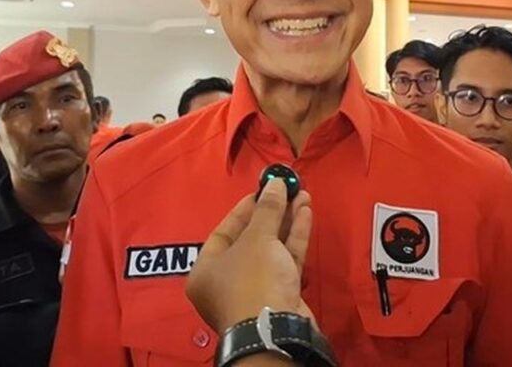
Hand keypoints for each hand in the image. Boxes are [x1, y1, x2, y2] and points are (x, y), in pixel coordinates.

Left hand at [186, 178, 313, 333]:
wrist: (276, 330)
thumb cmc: (252, 280)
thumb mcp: (257, 239)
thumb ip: (267, 209)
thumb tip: (275, 182)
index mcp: (206, 271)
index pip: (224, 232)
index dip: (244, 209)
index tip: (263, 190)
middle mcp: (227, 282)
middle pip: (250, 240)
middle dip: (271, 213)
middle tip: (286, 189)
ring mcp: (255, 290)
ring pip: (271, 249)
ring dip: (287, 222)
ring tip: (301, 195)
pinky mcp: (280, 295)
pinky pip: (285, 261)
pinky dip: (294, 238)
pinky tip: (305, 213)